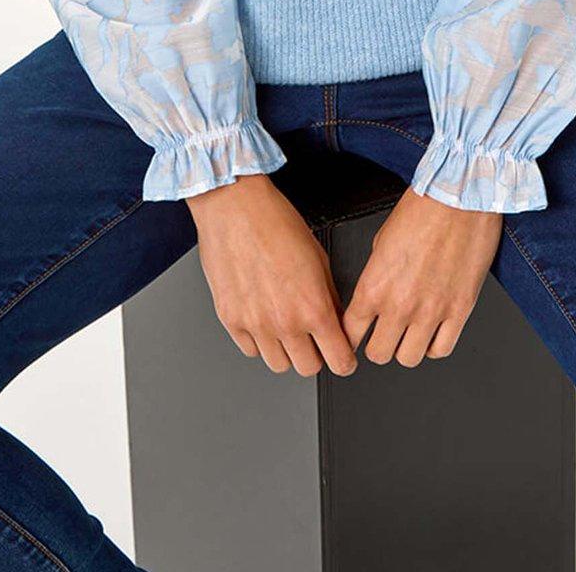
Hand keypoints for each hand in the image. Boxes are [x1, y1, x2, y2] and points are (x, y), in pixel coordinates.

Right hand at [186, 174, 357, 377]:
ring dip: (286, 351)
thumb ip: (329, 295)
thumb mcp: (318, 256)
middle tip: (314, 338)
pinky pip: (250, 349)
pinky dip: (259, 341)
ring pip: (278, 365)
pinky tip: (262, 318)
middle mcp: (284, 322)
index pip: (338, 360)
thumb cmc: (275, 221)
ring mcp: (255, 324)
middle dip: (316, 356)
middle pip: (308, 368)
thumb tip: (335, 317)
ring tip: (286, 327)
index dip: (345, 361)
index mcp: (312, 307)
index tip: (343, 358)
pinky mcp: (230, 319)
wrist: (235, 207)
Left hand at [341, 188, 501, 366]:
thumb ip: (376, 273)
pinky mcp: (459, 311)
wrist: (460, 197)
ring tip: (409, 333)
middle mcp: (400, 304)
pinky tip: (432, 331)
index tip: (357, 335)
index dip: (351, 336)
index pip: (350, 332)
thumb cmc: (423, 208)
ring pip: (408, 358)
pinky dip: (434, 345)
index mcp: (375, 285)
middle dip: (377, 345)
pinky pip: (441, 349)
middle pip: (378, 353)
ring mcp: (431, 311)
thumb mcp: (382, 239)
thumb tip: (377, 291)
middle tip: (383, 334)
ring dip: (406, 347)